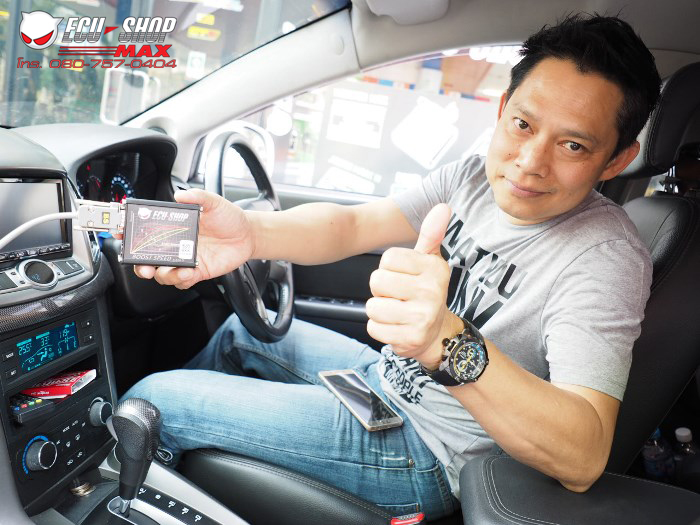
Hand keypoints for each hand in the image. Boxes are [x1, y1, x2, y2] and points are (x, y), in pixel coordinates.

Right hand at [132, 189, 254, 288]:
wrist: (248, 235)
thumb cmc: (229, 218)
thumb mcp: (213, 202)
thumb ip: (197, 196)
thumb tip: (180, 195)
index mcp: (173, 228)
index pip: (146, 232)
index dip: (130, 234)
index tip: (121, 234)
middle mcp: (175, 245)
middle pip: (148, 258)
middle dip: (139, 265)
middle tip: (142, 265)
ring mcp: (185, 260)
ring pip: (163, 273)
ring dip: (163, 274)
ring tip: (172, 270)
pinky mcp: (197, 272)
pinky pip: (182, 281)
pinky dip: (181, 280)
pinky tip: (189, 273)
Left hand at [366, 203, 455, 366]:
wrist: (437, 334)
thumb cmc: (426, 292)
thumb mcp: (429, 262)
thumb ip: (431, 234)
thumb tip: (443, 206)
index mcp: (435, 268)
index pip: (388, 258)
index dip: (389, 268)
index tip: (404, 277)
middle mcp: (432, 292)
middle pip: (377, 281)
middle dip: (382, 290)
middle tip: (399, 297)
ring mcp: (422, 317)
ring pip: (373, 306)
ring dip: (379, 311)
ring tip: (397, 312)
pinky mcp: (410, 339)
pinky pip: (373, 328)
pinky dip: (380, 329)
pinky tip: (396, 327)